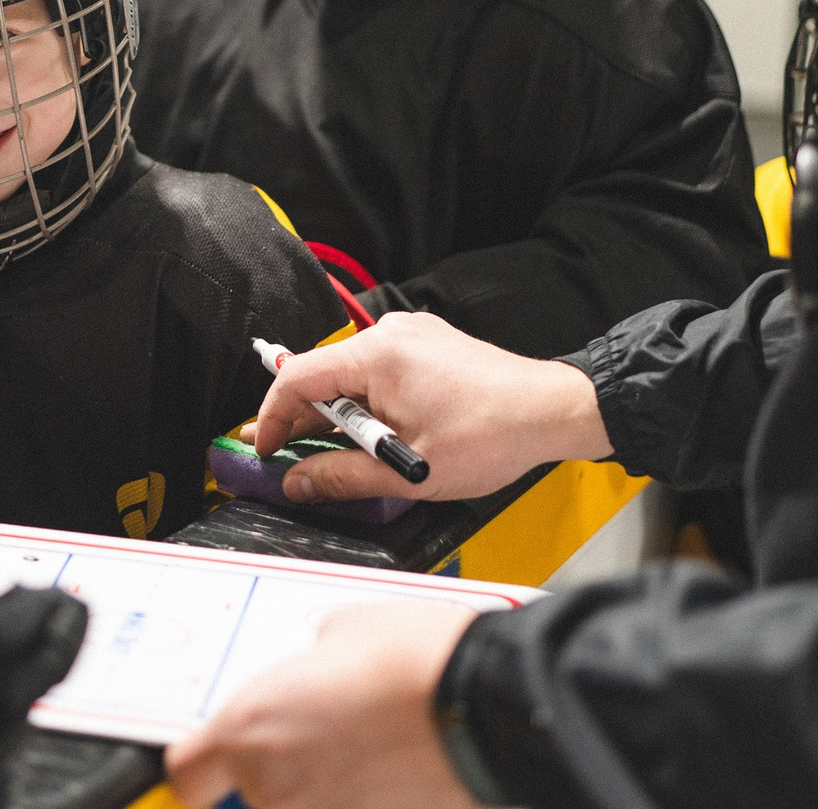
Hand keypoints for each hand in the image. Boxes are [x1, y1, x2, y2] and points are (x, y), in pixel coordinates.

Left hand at [166, 603, 478, 808]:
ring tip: (367, 751)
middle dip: (279, 771)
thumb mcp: (337, 629)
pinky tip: (392, 772)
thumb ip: (301, 663)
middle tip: (319, 740)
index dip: (203, 766)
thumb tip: (308, 668)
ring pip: (301, 806)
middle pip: (252, 795)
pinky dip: (363, 798)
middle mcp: (275, 787)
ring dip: (323, 787)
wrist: (486, 701)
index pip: (187, 775)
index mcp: (248, 730)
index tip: (216, 759)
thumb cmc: (416, 659)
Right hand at [258, 312, 609, 504]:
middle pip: (323, 376)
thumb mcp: (409, 470)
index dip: (273, 418)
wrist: (552, 411)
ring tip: (329, 456)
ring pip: (351, 377)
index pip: (298, 377)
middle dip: (302, 421)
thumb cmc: (491, 434)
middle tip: (282, 456)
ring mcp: (411, 337)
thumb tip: (297, 483)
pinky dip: (366, 405)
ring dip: (338, 417)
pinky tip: (369, 437)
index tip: (266, 450)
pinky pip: (378, 373)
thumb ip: (343, 476)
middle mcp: (390, 334)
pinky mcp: (428, 347)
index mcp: (378, 354)